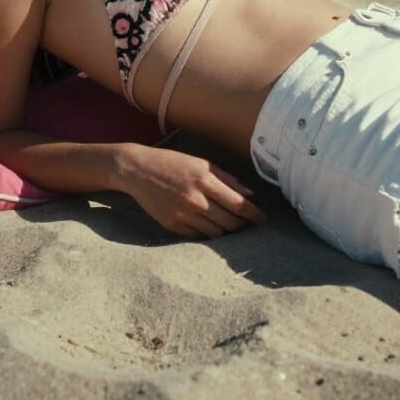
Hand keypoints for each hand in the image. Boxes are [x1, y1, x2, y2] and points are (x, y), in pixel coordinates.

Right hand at [116, 144, 265, 237]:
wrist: (137, 170)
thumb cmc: (172, 163)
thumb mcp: (201, 163)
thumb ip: (227, 178)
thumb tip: (250, 193)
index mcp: (204, 180)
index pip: (237, 203)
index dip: (253, 214)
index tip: (262, 219)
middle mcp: (195, 199)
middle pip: (229, 222)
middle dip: (242, 224)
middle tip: (247, 223)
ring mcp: (182, 214)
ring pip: (215, 233)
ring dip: (226, 230)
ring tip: (229, 225)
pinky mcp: (172, 225)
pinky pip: (198, 236)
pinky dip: (207, 234)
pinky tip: (209, 226)